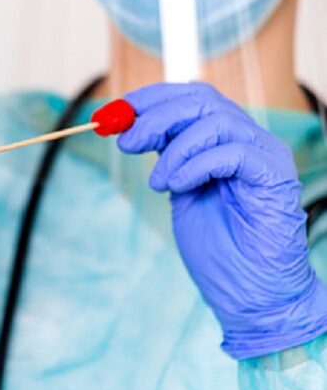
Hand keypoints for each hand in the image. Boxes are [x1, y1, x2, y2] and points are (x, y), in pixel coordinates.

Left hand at [118, 82, 326, 358]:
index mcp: (225, 140)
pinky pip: (233, 153)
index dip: (152, 99)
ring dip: (175, 149)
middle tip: (127, 141)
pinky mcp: (275, 177)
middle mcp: (248, 140)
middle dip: (156, 117)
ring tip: (159, 183)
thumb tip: (130, 129)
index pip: (192, 97)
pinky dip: (196, 164)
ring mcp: (265, 156)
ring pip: (216, 121)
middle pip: (202, 101)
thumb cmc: (216, 247)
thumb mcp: (179, 190)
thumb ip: (165, 157)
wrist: (248, 291)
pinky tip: (178, 187)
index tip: (115, 112)